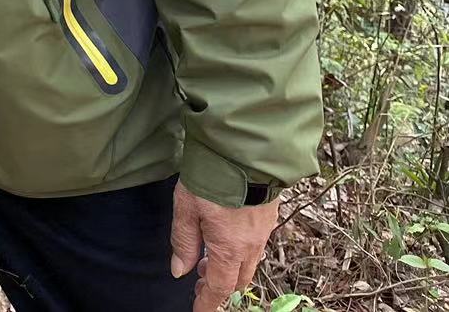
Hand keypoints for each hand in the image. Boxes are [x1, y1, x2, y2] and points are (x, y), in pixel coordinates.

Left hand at [169, 181, 278, 311]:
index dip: (207, 302)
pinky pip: (256, 247)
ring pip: (248, 264)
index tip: (199, 310)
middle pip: (237, 280)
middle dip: (218, 285)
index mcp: (229, 249)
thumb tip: (180, 271)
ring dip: (229, 268)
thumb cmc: (210, 178)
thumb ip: (183, 242)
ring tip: (207, 258)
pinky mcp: (269, 217)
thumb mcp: (186, 208)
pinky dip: (240, 252)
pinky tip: (226, 238)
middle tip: (198, 279)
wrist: (244, 152)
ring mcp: (263, 232)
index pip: (218, 287)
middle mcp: (250, 246)